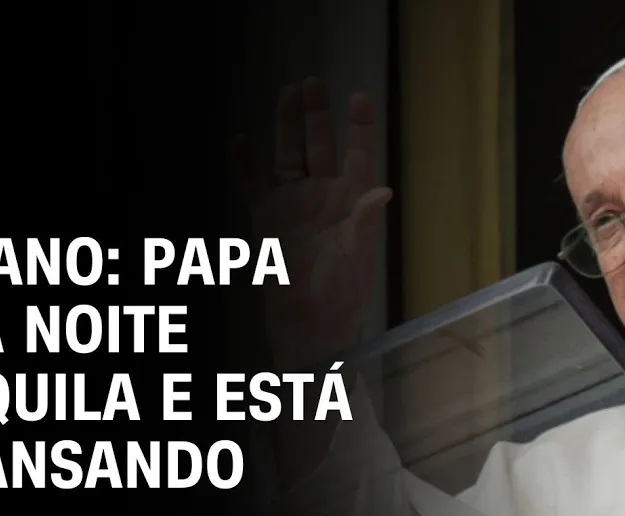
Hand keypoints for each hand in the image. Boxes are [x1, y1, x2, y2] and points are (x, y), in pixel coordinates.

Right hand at [230, 77, 391, 372]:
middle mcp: (323, 197)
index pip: (358, 155)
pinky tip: (239, 141)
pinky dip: (245, 164)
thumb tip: (384, 192)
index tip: (359, 98)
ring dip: (286, 126)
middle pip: (319, 146)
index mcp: (351, 202)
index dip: (359, 127)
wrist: (308, 323)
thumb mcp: (357, 257)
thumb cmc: (341, 295)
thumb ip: (366, 222)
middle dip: (316, 115)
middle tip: (312, 83)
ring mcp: (294, 204)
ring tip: (286, 93)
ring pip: (288, 155)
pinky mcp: (267, 219)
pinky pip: (253, 184)